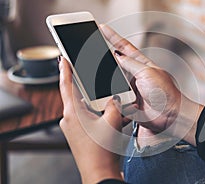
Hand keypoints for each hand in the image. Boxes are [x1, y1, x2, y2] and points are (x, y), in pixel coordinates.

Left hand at [59, 57, 122, 182]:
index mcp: (73, 113)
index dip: (65, 69)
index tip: (63, 58)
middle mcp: (70, 119)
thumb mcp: (112, 121)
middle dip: (88, 88)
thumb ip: (114, 104)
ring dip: (98, 104)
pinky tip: (113, 116)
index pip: (66, 85)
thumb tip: (115, 99)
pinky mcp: (80, 135)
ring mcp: (74, 128)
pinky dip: (99, 115)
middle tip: (94, 78)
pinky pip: (89, 119)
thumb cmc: (102, 151)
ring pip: (86, 109)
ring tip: (112, 102)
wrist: (100, 174)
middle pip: (78, 96)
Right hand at [100, 25, 202, 144]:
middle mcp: (134, 75)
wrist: (170, 116)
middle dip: (102, 60)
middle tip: (90, 52)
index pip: (124, 47)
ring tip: (92, 76)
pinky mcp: (126, 103)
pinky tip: (101, 97)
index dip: (112, 37)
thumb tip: (117, 54)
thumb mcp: (148, 72)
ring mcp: (129, 89)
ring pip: (110, 82)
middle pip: (114, 64)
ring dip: (103, 81)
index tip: (101, 28)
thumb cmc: (166, 93)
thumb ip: (131, 64)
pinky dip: (107, 98)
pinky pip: (112, 99)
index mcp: (141, 64)